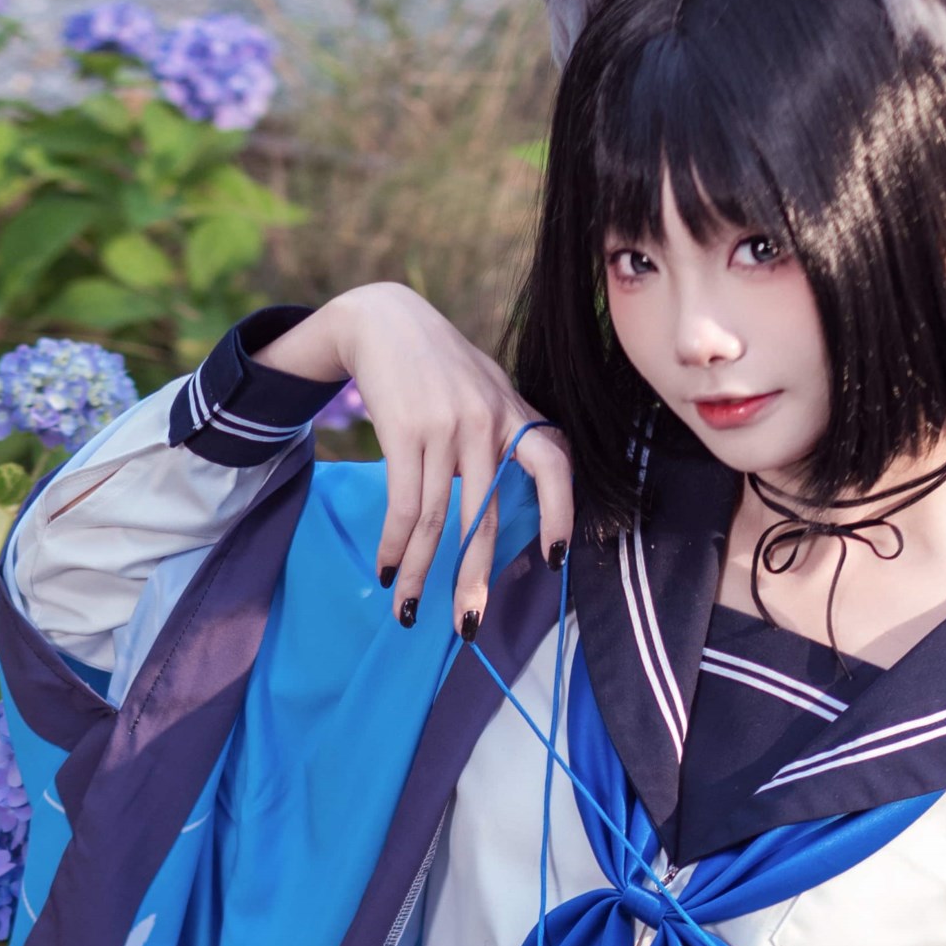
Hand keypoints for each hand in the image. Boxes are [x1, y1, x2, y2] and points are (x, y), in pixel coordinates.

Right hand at [265, 282, 572, 632]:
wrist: (384, 320)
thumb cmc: (439, 366)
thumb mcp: (484, 390)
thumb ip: (501, 438)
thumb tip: (496, 505)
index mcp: (515, 415)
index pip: (555, 466)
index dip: (561, 514)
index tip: (555, 561)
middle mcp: (488, 423)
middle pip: (486, 515)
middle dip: (474, 577)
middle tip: (468, 625)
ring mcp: (448, 428)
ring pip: (437, 519)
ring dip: (421, 573)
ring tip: (408, 611)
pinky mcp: (407, 432)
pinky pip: (404, 504)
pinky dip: (395, 544)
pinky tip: (388, 570)